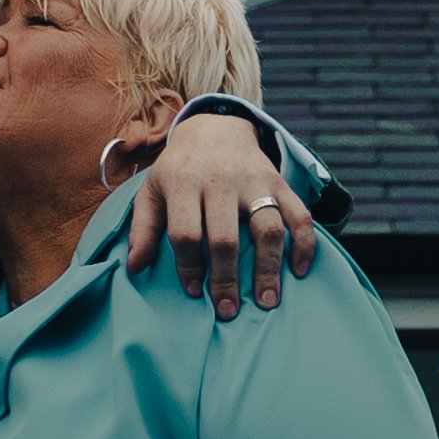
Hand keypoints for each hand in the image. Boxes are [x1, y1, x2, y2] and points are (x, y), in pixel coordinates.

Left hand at [126, 115, 314, 315]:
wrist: (214, 127)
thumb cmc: (178, 169)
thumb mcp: (151, 191)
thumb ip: (142, 228)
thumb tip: (134, 267)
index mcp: (183, 183)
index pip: (186, 232)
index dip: (189, 266)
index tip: (194, 292)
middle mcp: (220, 181)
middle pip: (225, 237)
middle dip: (227, 278)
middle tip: (228, 311)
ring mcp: (254, 181)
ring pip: (267, 227)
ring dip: (269, 268)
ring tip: (267, 301)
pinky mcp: (279, 181)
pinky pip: (299, 213)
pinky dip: (304, 242)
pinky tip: (300, 270)